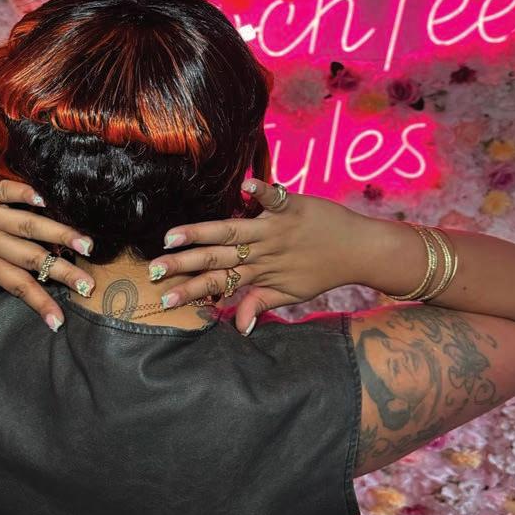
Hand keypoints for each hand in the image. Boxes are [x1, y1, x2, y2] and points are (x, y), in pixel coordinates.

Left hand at [0, 170, 96, 327]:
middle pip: (31, 259)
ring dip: (58, 235)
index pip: (17, 286)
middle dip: (62, 272)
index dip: (39, 303)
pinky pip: (3, 191)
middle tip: (88, 284)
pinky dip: (23, 194)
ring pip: (27, 226)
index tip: (59, 322)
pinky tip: (44, 199)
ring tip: (85, 244)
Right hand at [148, 179, 376, 334]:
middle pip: (216, 259)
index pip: (218, 284)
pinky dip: (260, 192)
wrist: (360, 251)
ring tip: (173, 237)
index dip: (190, 292)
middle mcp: (262, 252)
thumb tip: (236, 327)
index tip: (163, 299)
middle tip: (154, 270)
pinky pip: (274, 199)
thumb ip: (259, 305)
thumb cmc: (322, 272)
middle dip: (183, 265)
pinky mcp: (292, 208)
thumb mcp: (290, 295)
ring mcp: (276, 230)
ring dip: (203, 234)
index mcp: (260, 273)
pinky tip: (243, 187)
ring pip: (232, 231)